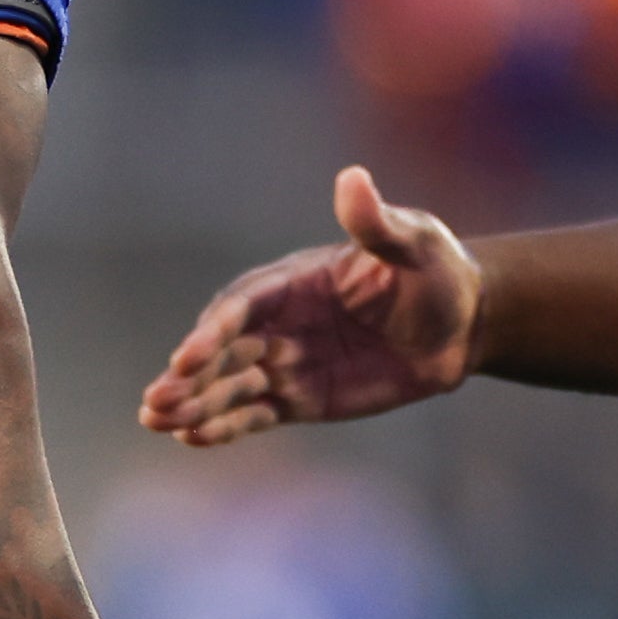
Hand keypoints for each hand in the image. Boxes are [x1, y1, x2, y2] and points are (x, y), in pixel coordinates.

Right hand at [138, 167, 483, 444]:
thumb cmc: (436, 271)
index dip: (213, 332)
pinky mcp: (300, 398)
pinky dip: (225, 426)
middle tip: (154, 402)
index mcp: (293, 281)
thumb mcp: (413, 241)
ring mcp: (287, 361)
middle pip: (222, 350)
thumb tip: (353, 180)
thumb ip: (375, 222)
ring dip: (194, 403)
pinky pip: (255, 413)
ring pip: (230, 385)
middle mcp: (280, 321)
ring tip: (158, 422)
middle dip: (187, 375)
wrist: (463, 323)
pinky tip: (192, 439)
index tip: (189, 357)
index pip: (242, 307)